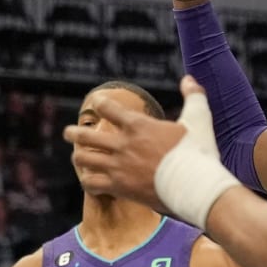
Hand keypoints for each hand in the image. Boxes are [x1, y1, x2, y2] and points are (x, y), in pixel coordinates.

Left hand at [64, 89, 189, 211]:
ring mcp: (118, 167)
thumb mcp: (198, 120)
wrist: (196, 187)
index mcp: (138, 125)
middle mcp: (123, 144)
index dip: (99, 104)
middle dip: (73, 133)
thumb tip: (190, 79)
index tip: (96, 103)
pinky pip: (91, 183)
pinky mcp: (118, 187)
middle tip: (68, 133)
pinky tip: (89, 180)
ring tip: (77, 156)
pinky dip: (87, 181)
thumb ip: (194, 98)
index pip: (107, 108)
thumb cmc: (199, 153)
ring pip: (84, 159)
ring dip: (78, 157)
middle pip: (86, 136)